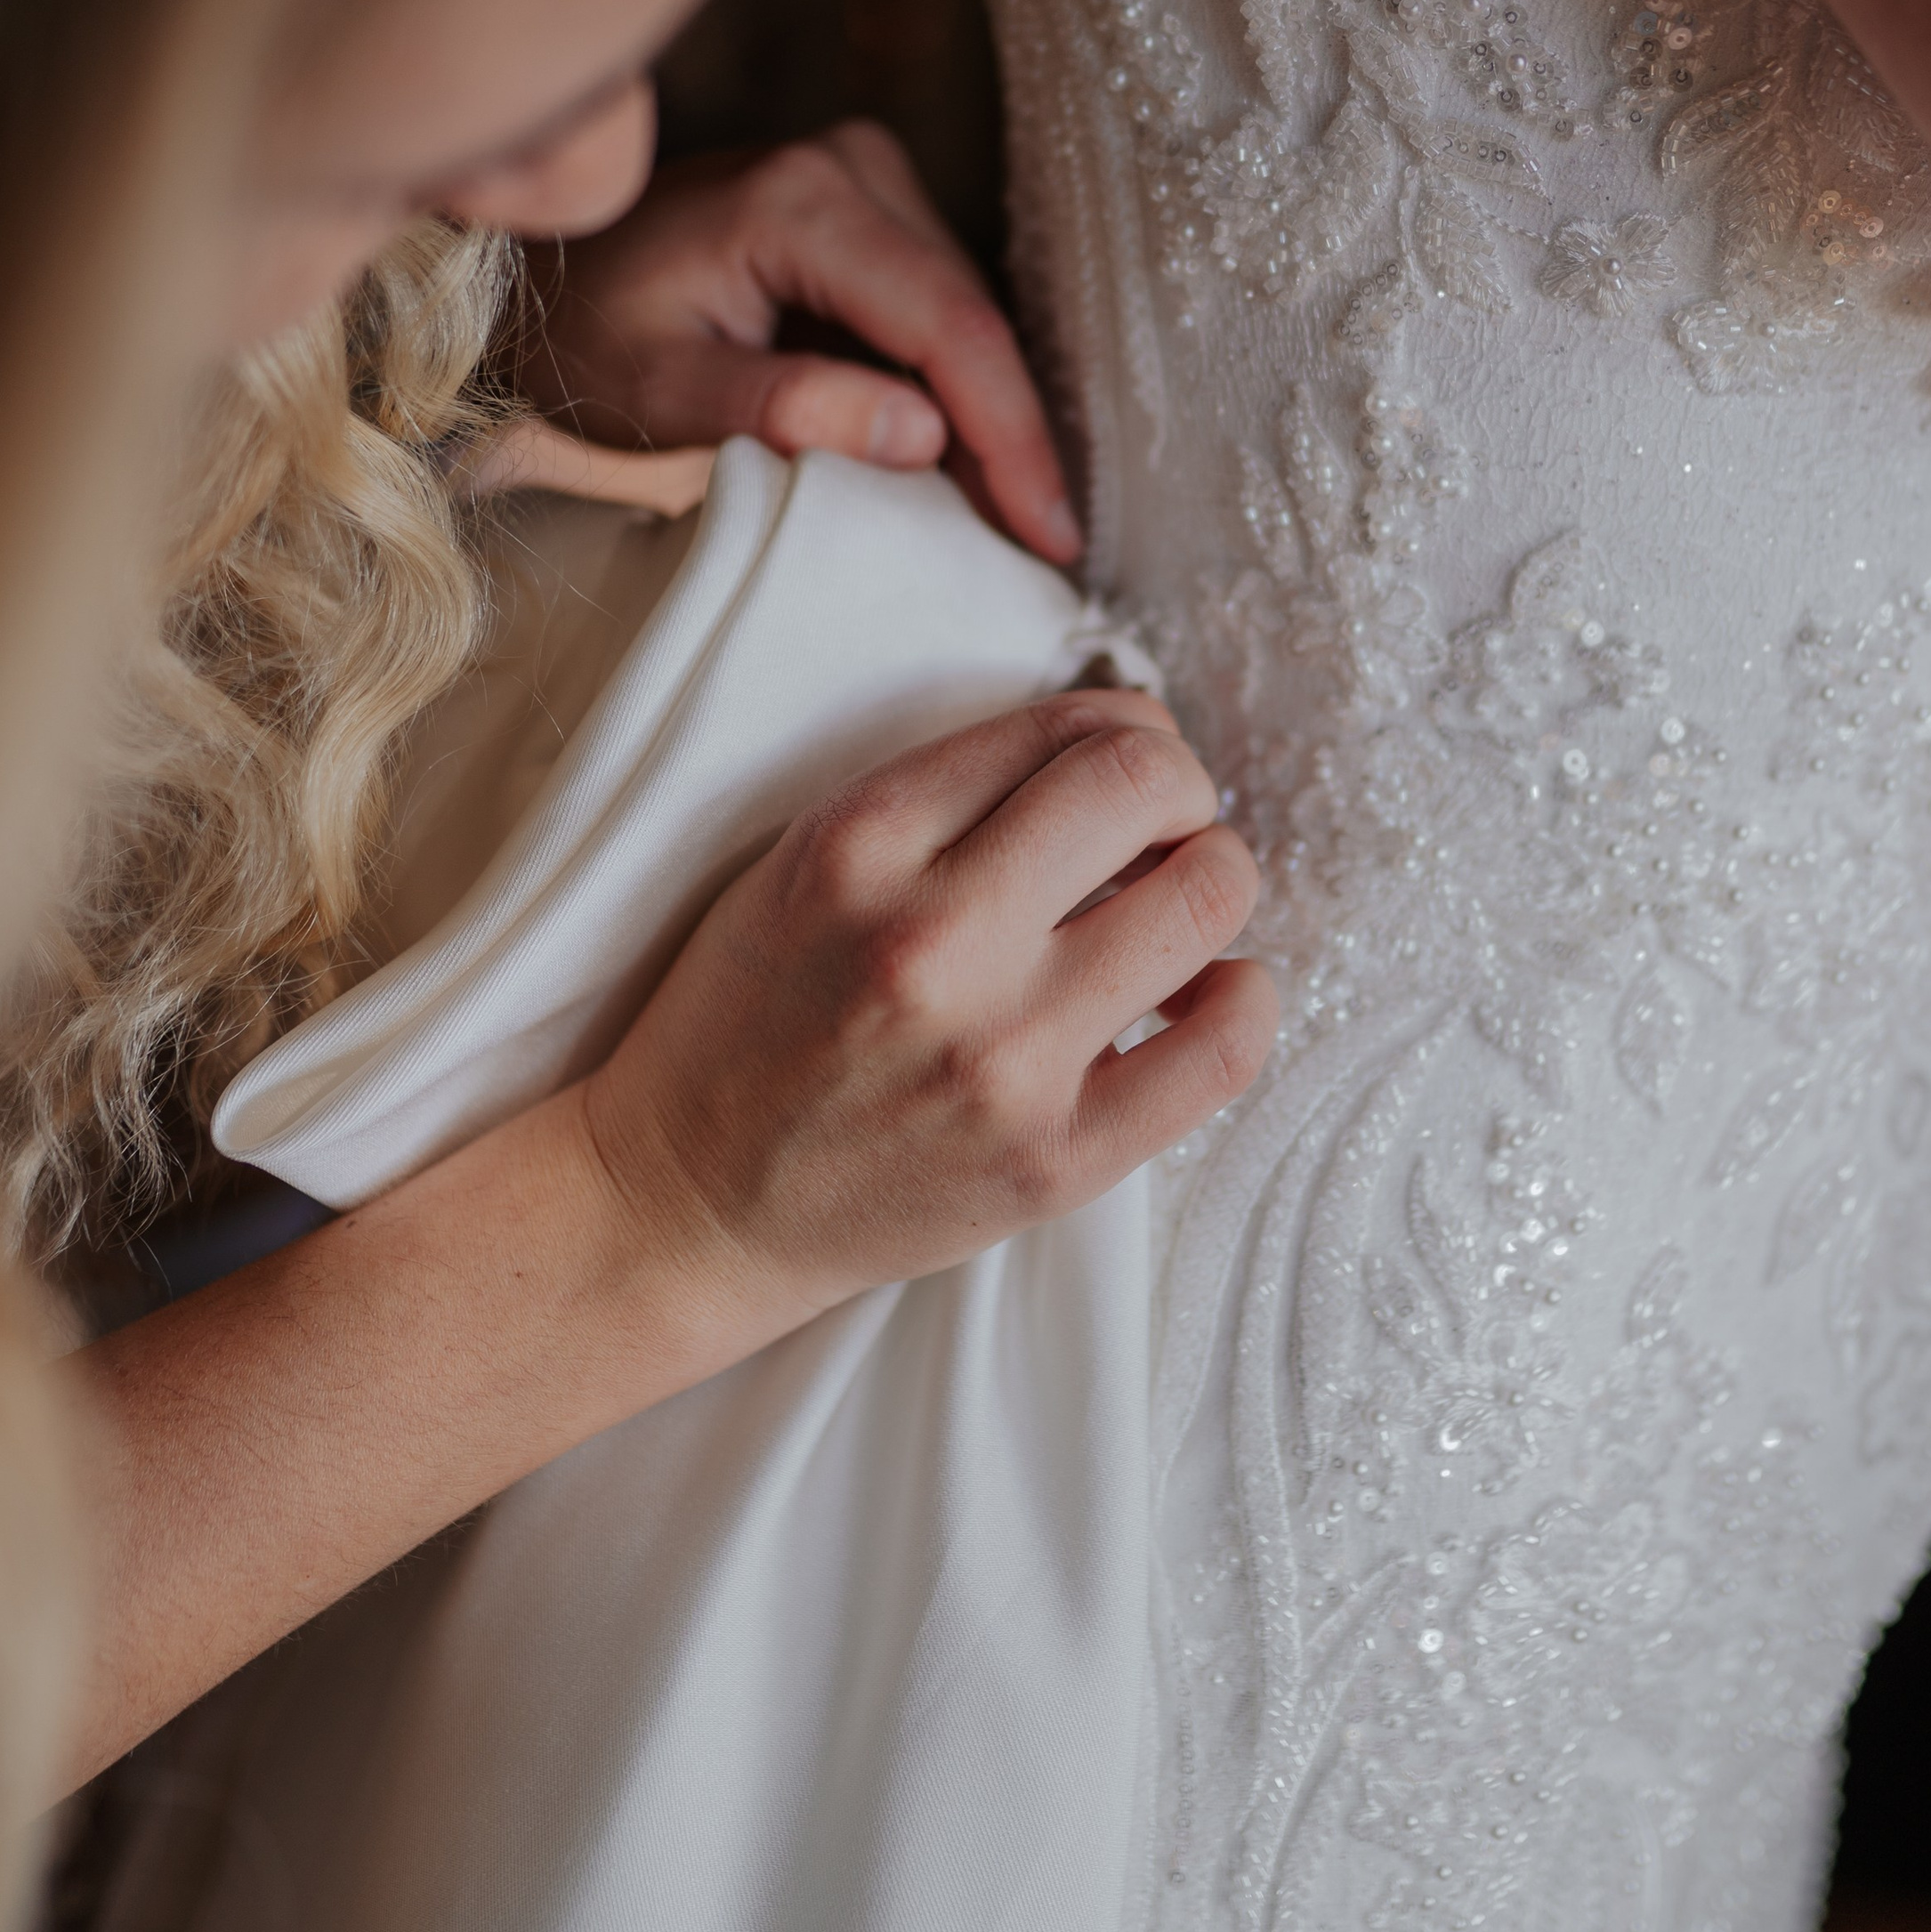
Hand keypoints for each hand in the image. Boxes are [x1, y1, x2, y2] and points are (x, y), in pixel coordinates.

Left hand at [521, 125, 1081, 563]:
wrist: (547, 283)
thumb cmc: (587, 340)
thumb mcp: (660, 394)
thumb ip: (783, 409)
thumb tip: (922, 435)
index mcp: (801, 200)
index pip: (948, 325)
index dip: (1009, 435)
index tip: (1047, 531)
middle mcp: (851, 166)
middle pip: (972, 322)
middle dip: (1007, 440)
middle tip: (1033, 551)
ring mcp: (869, 179)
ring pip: (969, 321)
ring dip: (984, 422)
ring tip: (1000, 524)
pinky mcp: (874, 209)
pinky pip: (939, 313)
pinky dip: (950, 394)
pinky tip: (955, 469)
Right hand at [574, 689, 1275, 1359]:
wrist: (686, 1203)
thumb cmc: (752, 1020)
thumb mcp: (809, 860)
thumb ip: (952, 796)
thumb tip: (1124, 749)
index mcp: (863, 840)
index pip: (1068, 728)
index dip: (1128, 733)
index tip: (1127, 770)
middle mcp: (936, 938)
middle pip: (1150, 787)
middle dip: (1181, 792)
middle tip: (1165, 832)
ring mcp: (1002, 1055)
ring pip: (1207, 901)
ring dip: (1216, 881)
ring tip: (1178, 910)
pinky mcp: (1053, 1159)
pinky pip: (1222, 1051)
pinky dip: (1244, 1000)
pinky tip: (1209, 994)